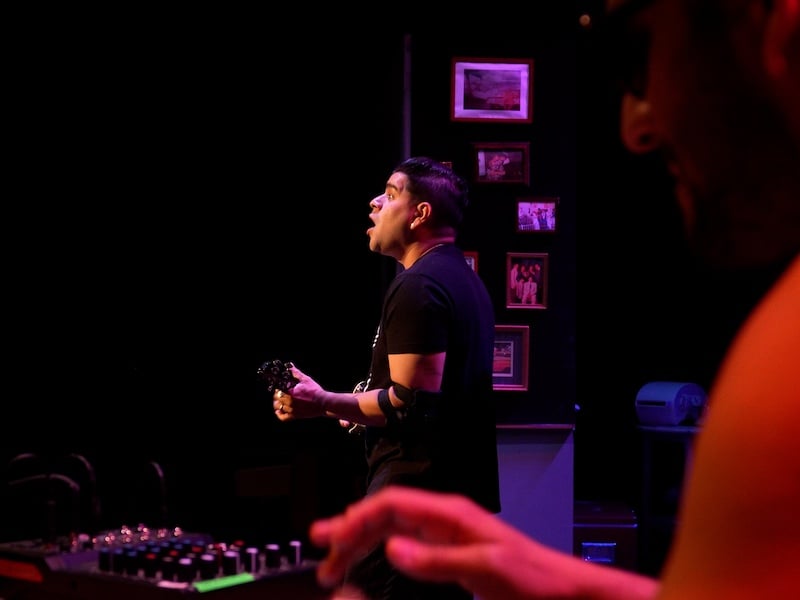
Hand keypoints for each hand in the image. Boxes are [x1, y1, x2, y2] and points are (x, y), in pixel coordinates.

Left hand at [272, 364, 327, 420]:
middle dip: (277, 394)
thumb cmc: (315, 391)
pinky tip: (279, 410)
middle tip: (281, 391)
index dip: (277, 387)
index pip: (277, 389)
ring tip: (280, 399)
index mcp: (290, 392)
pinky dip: (279, 414)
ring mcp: (291, 410)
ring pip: (278, 407)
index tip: (280, 385)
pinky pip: (283, 417)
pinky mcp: (295, 416)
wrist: (323, 403)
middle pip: (276, 398)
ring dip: (277, 403)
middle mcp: (289, 402)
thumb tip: (290, 366)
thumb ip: (296, 373)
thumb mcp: (306, 380)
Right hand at [308, 486, 545, 598]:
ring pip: (393, 528)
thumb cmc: (531, 576)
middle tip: (322, 548)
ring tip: (335, 557)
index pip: (392, 504)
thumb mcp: (484, 568)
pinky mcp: (450, 551)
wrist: (561, 590)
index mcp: (450, 513)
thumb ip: (436, 560)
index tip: (333, 537)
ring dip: (363, 540)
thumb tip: (392, 550)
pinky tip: (371, 556)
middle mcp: (445, 518)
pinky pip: (407, 543)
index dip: (359, 517)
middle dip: (352, 528)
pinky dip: (382, 549)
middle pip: (387, 514)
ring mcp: (447, 534)